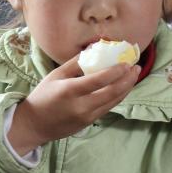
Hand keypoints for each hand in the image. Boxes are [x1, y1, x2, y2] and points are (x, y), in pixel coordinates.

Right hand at [7, 54, 139, 155]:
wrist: (35, 124)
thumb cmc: (43, 96)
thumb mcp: (55, 75)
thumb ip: (75, 63)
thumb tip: (94, 48)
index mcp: (69, 90)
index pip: (99, 80)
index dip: (116, 71)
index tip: (126, 62)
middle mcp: (81, 105)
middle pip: (112, 92)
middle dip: (127, 79)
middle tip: (136, 67)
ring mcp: (87, 116)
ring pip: (114, 101)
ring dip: (126, 88)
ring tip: (133, 76)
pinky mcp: (90, 122)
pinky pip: (108, 107)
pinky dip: (117, 96)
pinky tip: (122, 87)